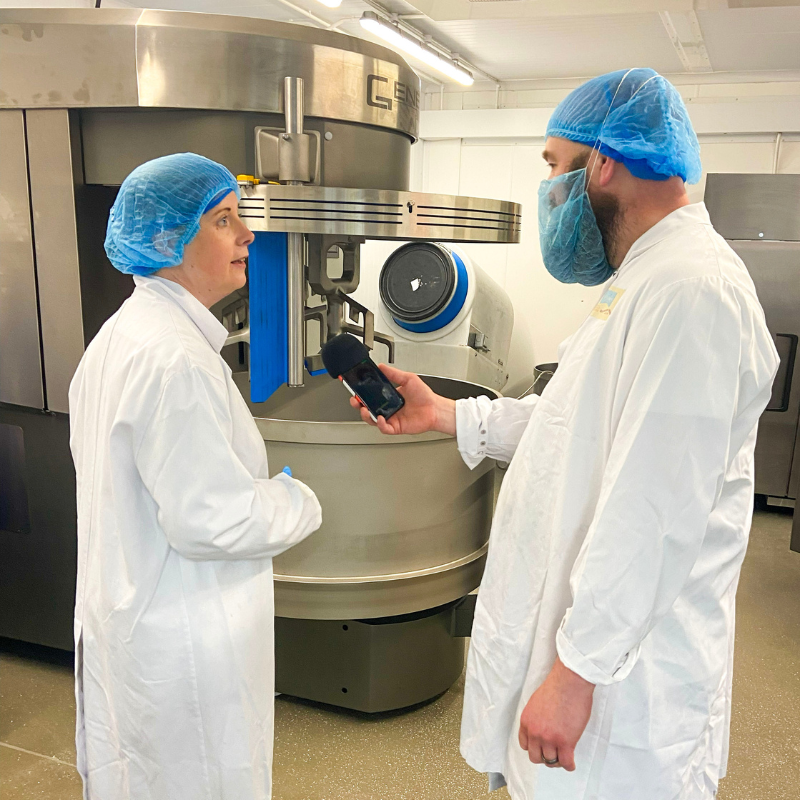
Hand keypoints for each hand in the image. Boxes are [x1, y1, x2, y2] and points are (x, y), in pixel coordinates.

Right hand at [347, 363, 455, 435]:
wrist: (435, 408)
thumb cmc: (425, 396)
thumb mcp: (408, 379)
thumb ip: (394, 374)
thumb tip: (382, 366)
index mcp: (389, 396)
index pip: (371, 395)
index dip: (362, 394)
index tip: (355, 389)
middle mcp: (388, 408)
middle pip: (368, 408)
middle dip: (358, 405)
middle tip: (355, 400)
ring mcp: (391, 418)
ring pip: (373, 419)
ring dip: (366, 415)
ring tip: (365, 409)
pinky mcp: (396, 427)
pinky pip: (384, 428)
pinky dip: (380, 424)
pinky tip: (380, 418)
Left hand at [518, 657, 593, 771]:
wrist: (569, 682)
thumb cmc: (556, 687)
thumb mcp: (536, 703)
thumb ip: (536, 718)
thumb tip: (543, 727)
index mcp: (526, 721)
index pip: (525, 745)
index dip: (535, 747)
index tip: (541, 747)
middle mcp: (535, 732)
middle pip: (535, 757)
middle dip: (544, 756)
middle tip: (554, 753)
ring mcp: (550, 739)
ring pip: (551, 761)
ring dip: (558, 760)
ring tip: (564, 755)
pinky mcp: (565, 743)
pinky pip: (566, 763)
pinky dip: (569, 765)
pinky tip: (571, 762)